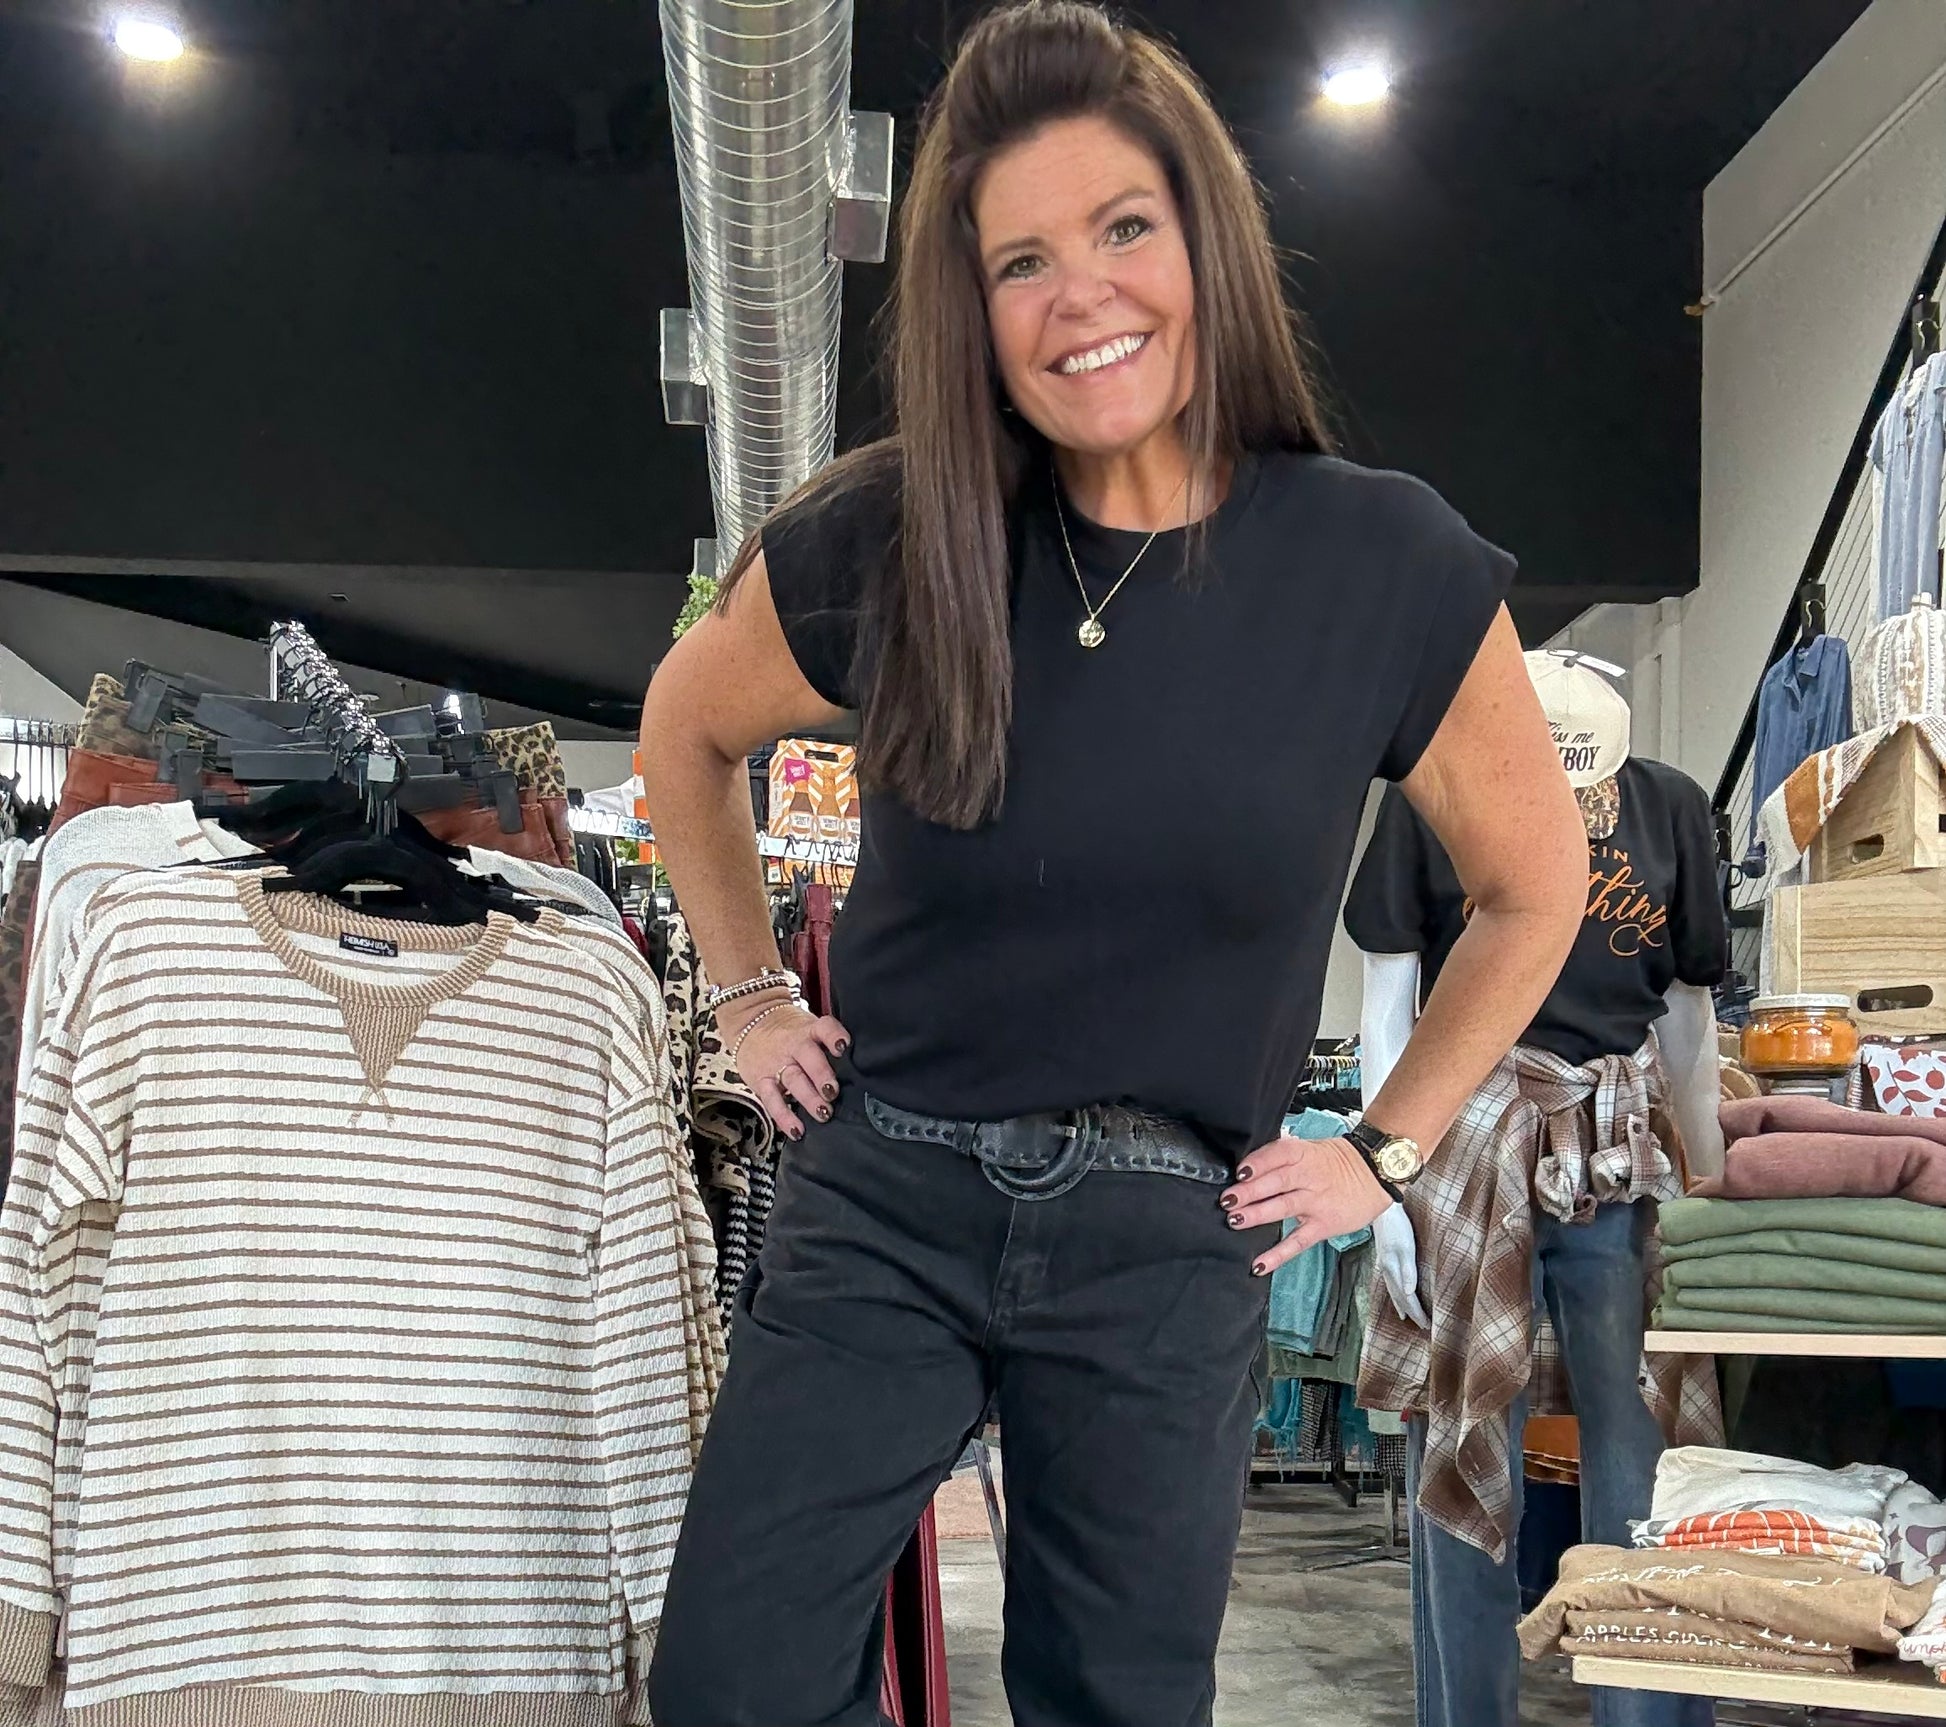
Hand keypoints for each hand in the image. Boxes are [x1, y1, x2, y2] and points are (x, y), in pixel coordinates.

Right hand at [718, 996, 849, 1141]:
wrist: (748, 1023)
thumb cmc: (789, 1031)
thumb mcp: (808, 1028)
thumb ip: (828, 1044)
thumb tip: (860, 1069)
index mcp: (809, 1030)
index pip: (824, 1027)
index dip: (834, 1035)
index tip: (844, 1046)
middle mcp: (793, 1045)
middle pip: (808, 1057)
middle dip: (822, 1075)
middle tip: (833, 1091)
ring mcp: (777, 1064)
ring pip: (793, 1080)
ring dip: (809, 1098)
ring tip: (823, 1113)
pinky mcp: (762, 1082)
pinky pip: (772, 1100)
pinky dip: (784, 1117)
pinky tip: (797, 1130)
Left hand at [1221, 1135, 1393, 1276]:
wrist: (1375, 1173)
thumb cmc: (1336, 1161)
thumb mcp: (1310, 1148)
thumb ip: (1282, 1156)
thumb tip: (1247, 1165)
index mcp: (1303, 1154)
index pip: (1278, 1155)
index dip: (1257, 1163)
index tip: (1238, 1172)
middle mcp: (1309, 1177)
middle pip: (1276, 1182)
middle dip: (1249, 1191)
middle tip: (1227, 1200)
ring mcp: (1316, 1202)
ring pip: (1283, 1208)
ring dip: (1257, 1215)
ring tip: (1235, 1220)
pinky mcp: (1323, 1225)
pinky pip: (1298, 1241)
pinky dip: (1278, 1254)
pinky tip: (1259, 1264)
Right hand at [1371, 1202, 1428, 1327]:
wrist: (1381, 1208)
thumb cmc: (1397, 1226)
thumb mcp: (1406, 1247)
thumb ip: (1408, 1270)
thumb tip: (1410, 1293)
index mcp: (1393, 1270)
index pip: (1406, 1297)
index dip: (1416, 1311)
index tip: (1427, 1324)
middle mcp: (1387, 1270)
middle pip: (1400, 1297)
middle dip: (1411, 1312)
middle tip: (1422, 1325)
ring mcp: (1385, 1264)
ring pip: (1394, 1290)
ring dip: (1401, 1304)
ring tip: (1406, 1315)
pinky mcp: (1385, 1258)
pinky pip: (1391, 1282)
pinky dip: (1396, 1292)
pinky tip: (1397, 1290)